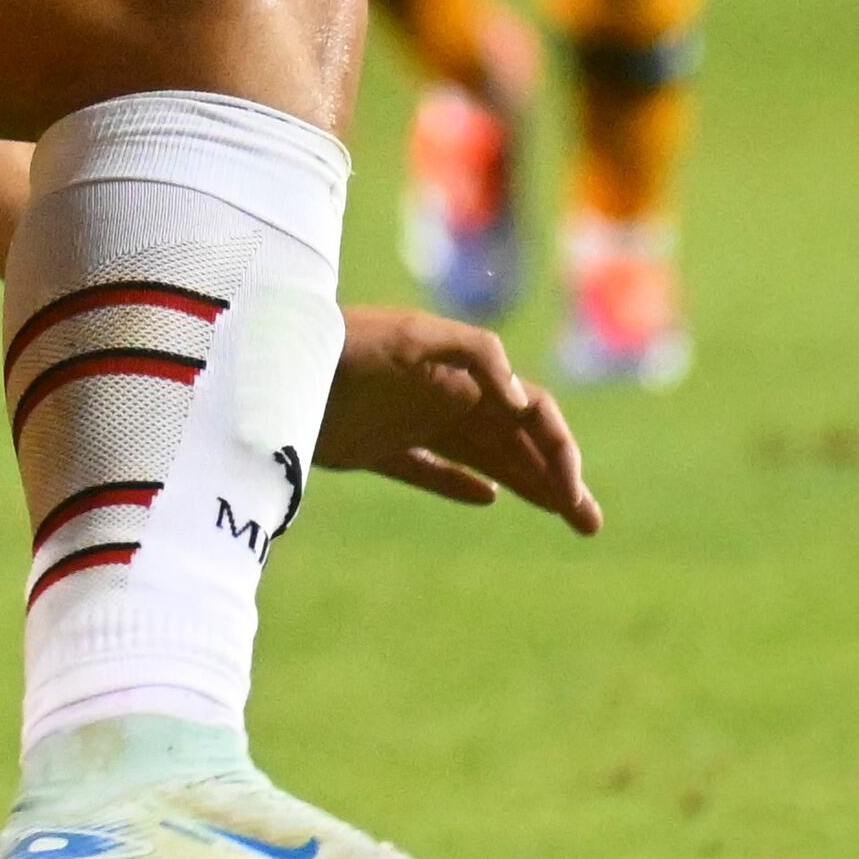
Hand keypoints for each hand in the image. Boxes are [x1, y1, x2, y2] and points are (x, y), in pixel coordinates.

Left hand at [316, 305, 602, 534]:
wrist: (269, 366)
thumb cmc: (342, 343)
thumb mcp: (412, 335)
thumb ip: (473, 353)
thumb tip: (519, 398)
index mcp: (463, 374)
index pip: (530, 412)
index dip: (557, 449)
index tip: (570, 492)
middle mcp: (445, 398)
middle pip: (517, 442)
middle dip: (557, 479)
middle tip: (589, 523)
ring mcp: (412, 423)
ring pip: (485, 459)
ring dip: (526, 486)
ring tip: (563, 517)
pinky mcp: (374, 447)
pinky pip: (429, 469)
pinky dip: (460, 484)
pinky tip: (488, 498)